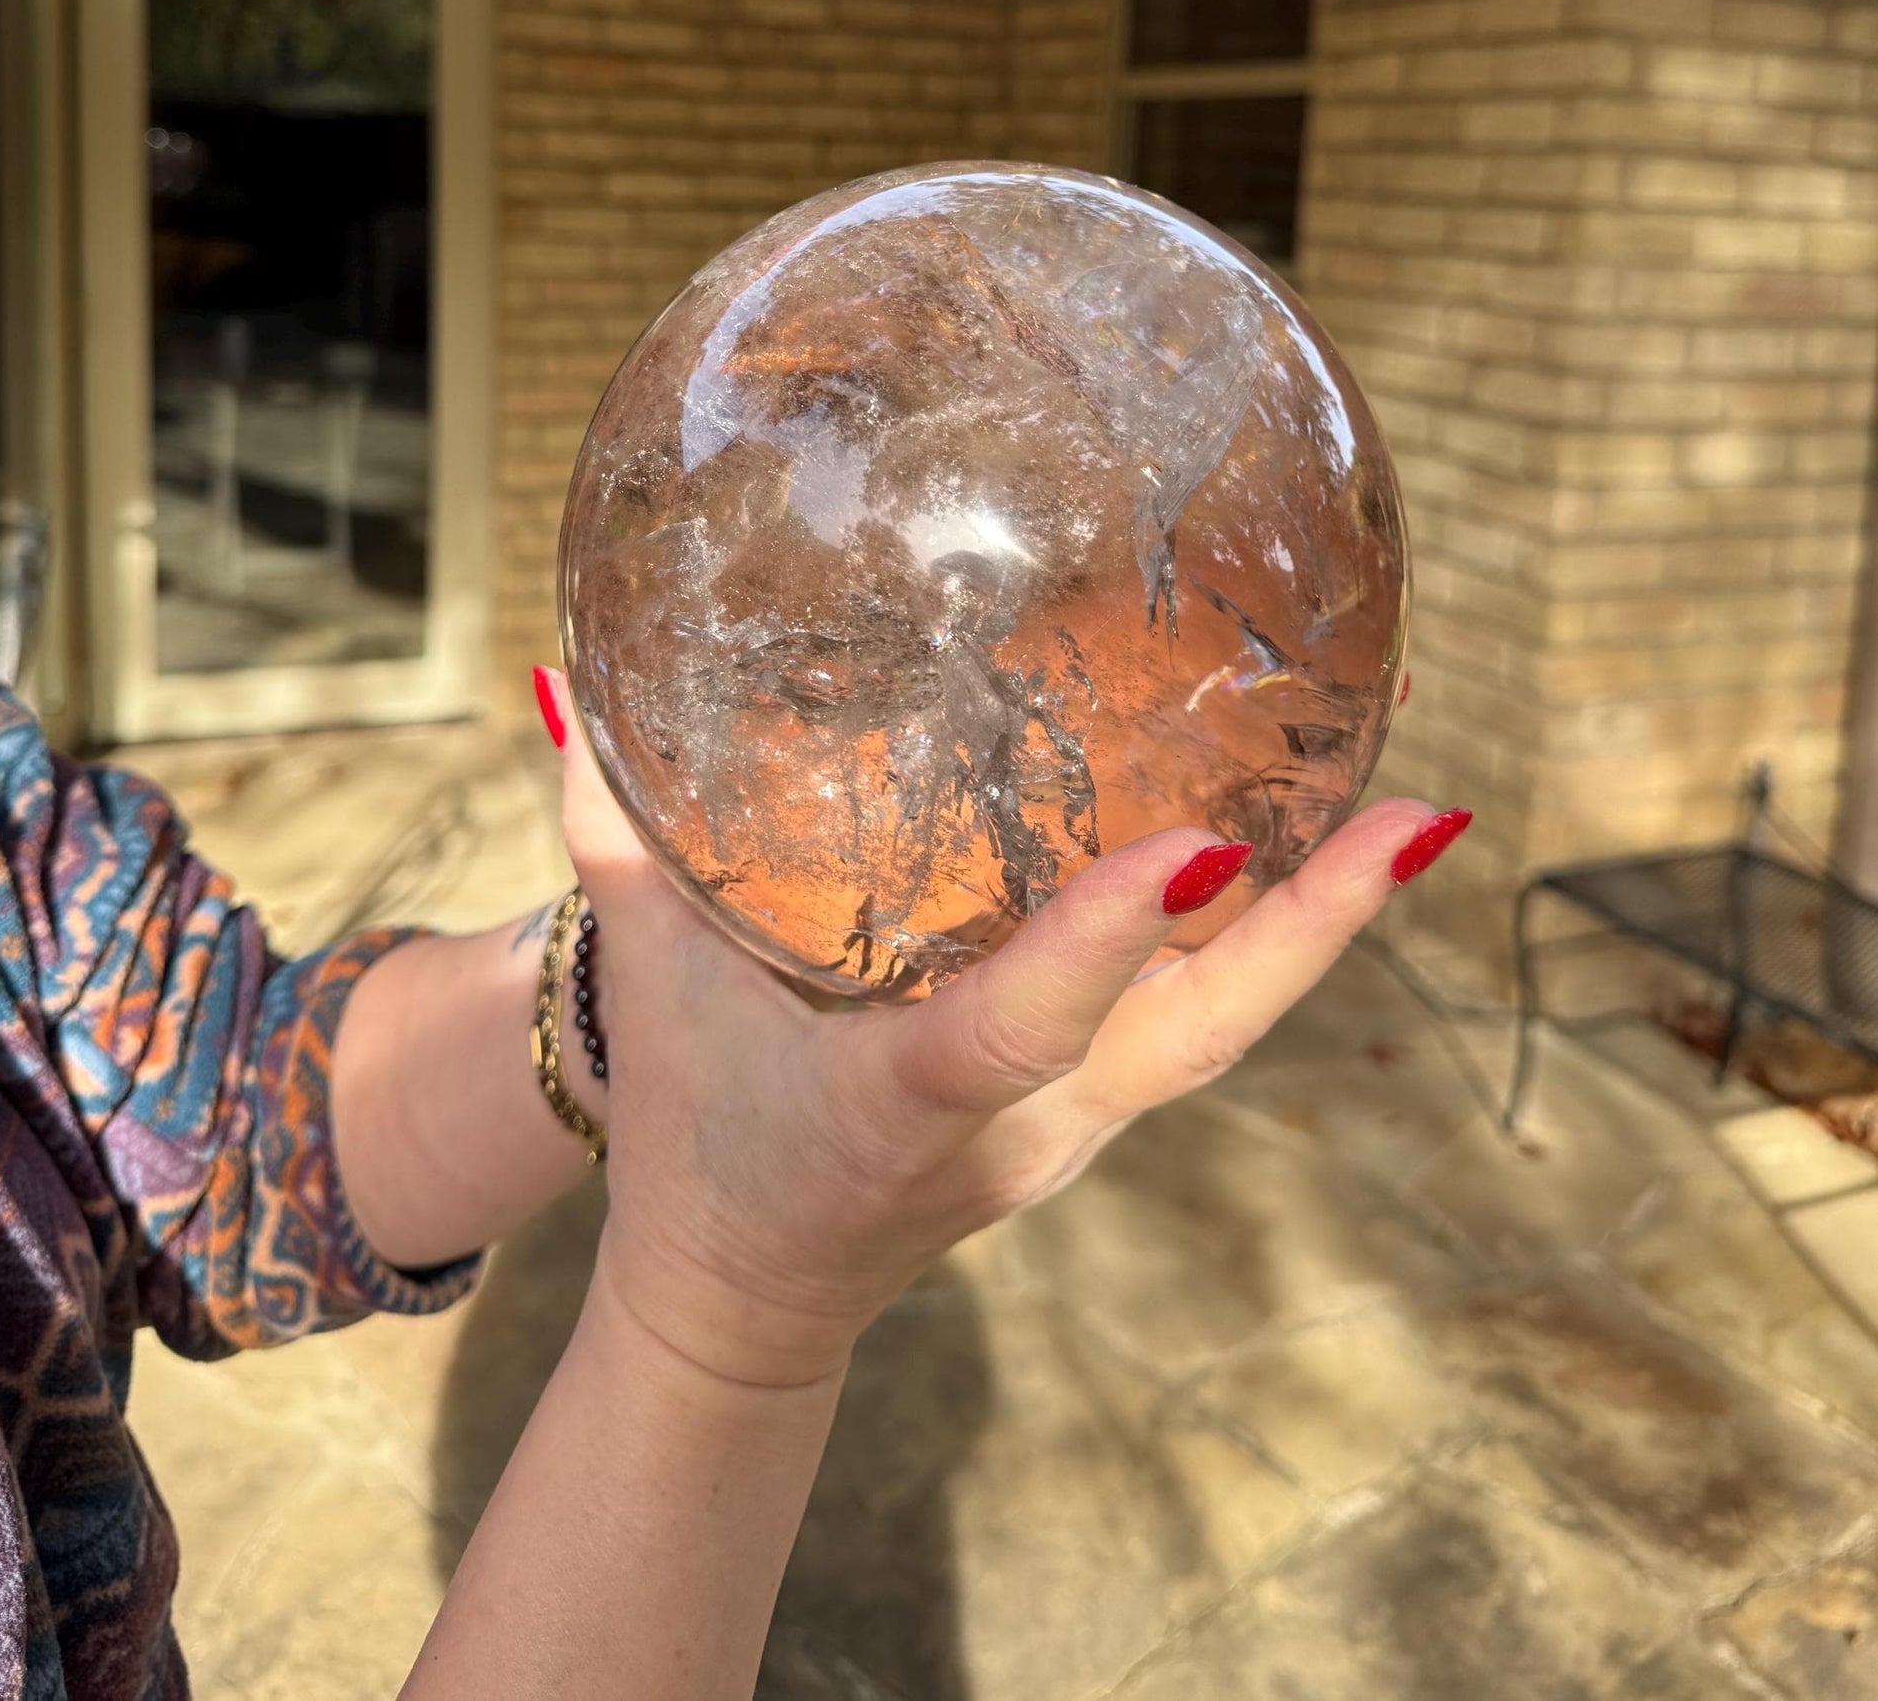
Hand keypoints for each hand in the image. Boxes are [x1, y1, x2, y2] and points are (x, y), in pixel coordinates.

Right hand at [542, 669, 1465, 1390]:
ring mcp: (1077, 1130)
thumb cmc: (698, 1135)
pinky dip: (1273, 943)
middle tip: (1421, 815)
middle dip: (1314, 928)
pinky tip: (1320, 850)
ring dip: (1324, 926)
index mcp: (912, 1098)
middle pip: (1200, 1033)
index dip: (1112, 937)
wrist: (746, 1308)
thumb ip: (612, 831)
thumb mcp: (652, 987)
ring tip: (1416, 810)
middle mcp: (1025, 1123)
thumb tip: (563, 676)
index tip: (1207, 845)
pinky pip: (1204, 1024)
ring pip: (1228, 1030)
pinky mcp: (1095, 1116)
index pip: (1031, 1021)